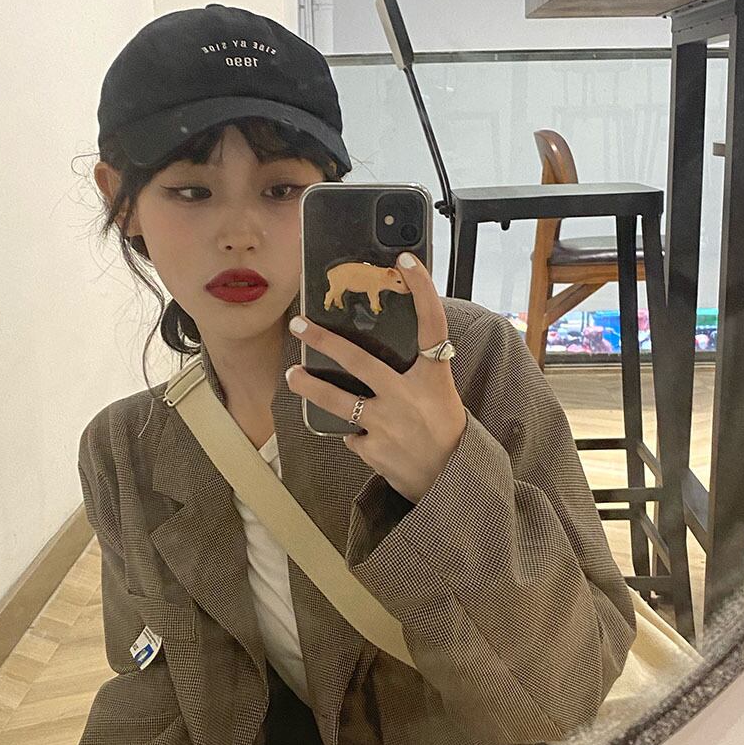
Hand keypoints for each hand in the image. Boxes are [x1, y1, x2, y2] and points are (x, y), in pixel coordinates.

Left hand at [285, 252, 466, 504]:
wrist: (452, 482)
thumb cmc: (445, 431)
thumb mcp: (439, 395)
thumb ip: (415, 374)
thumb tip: (374, 355)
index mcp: (433, 378)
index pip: (431, 325)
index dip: (421, 290)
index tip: (406, 262)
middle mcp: (408, 396)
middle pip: (359, 361)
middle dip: (324, 341)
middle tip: (299, 326)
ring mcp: (387, 424)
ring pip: (337, 401)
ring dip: (310, 386)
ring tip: (291, 377)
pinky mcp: (372, 449)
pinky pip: (352, 434)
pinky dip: (356, 434)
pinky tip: (370, 440)